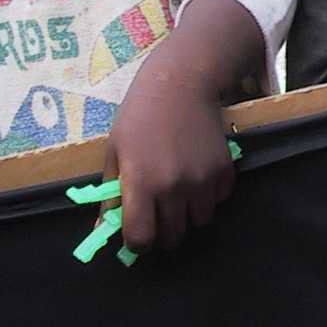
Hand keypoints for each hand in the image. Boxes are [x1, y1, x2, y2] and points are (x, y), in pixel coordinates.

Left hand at [103, 69, 235, 252]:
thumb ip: (110, 194)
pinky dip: (209, 195)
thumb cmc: (139, 116)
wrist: (181, 83)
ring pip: (199, 221)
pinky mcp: (224, 170)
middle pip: (172, 236)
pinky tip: (198, 174)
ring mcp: (202, 180)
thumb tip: (102, 230)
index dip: (137, 243)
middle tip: (158, 213)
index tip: (137, 234)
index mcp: (141, 183)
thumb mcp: (115, 152)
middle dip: (163, 231)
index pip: (141, 239)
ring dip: (188, 214)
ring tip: (180, 192)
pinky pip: (219, 200)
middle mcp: (174, 187)